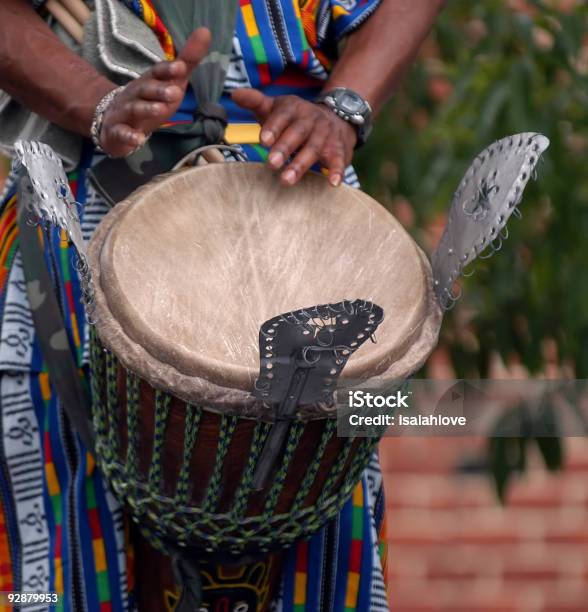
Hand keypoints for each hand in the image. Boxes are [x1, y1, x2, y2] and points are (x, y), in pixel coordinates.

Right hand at [99, 28, 210, 157]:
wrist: (115, 120)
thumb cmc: (150, 99)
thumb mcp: (171, 81)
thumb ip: (187, 62)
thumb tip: (206, 32)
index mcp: (149, 81)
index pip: (157, 72)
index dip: (167, 70)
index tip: (181, 67)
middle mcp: (135, 94)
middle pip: (145, 89)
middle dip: (159, 90)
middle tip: (176, 93)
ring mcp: (124, 112)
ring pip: (134, 109)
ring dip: (147, 109)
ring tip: (161, 111)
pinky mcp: (118, 131)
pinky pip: (121, 133)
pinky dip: (129, 136)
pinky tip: (138, 139)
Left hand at [232, 89, 356, 185]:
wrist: (336, 118)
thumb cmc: (296, 119)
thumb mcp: (276, 108)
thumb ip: (255, 102)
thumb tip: (235, 94)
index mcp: (294, 108)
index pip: (282, 116)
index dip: (273, 127)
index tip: (263, 140)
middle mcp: (311, 119)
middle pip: (298, 132)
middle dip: (284, 148)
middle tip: (271, 164)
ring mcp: (326, 134)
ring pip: (314, 148)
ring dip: (301, 164)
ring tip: (287, 180)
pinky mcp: (339, 148)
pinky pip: (338, 159)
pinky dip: (337, 170)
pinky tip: (332, 183)